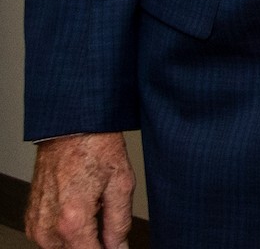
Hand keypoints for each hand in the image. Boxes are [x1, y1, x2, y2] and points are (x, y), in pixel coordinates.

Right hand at [25, 133, 134, 248]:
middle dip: (95, 243)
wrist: (70, 129)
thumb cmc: (95, 149)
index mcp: (72, 221)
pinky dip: (67, 231)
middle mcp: (48, 227)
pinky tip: (81, 210)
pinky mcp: (32, 219)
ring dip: (81, 237)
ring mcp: (37, 224)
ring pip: (64, 248)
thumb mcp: (121, 185)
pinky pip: (51, 238)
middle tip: (107, 220)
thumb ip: (120, 224)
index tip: (116, 246)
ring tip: (95, 210)